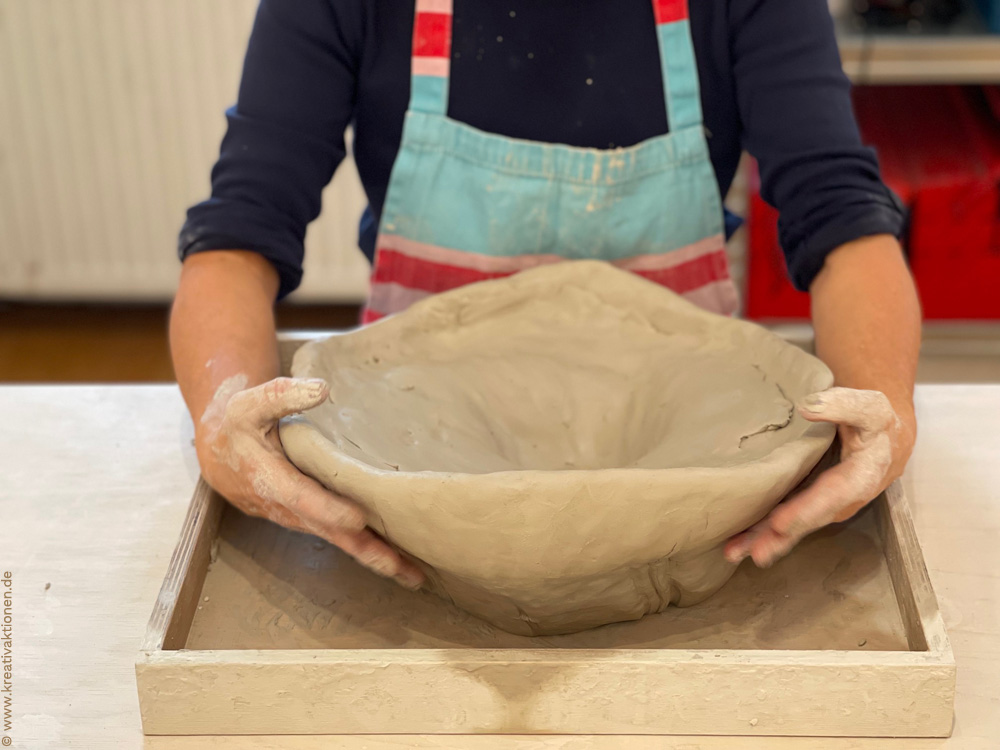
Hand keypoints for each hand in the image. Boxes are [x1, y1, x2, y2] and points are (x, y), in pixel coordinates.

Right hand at [196, 375, 424, 588]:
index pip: (301, 498)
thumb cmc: (240, 425)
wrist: (222, 454)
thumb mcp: (250, 404)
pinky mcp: (311, 520)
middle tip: (399, 565)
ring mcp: (300, 518)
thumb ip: (282, 395)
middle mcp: (286, 507)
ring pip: (338, 541)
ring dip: (373, 558)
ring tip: (412, 574)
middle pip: (328, 532)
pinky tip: (399, 561)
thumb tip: (322, 389)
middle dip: (363, 550)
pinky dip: (368, 550)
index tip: (357, 518)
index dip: (328, 509)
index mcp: (270, 478)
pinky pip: (340, 538)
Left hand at [723, 387, 914, 567]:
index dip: (808, 509)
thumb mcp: (869, 406)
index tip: (781, 522)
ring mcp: (825, 504)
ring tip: (735, 552)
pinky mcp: (810, 504)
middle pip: (810, 519)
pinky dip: (764, 534)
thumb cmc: (874, 420)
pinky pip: (788, 522)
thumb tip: (808, 406)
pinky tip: (738, 545)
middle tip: (754, 551)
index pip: (833, 495)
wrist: (885, 437)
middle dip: (783, 536)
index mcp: (862, 476)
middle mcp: (843, 499)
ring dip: (767, 541)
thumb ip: (844, 405)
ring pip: (796, 527)